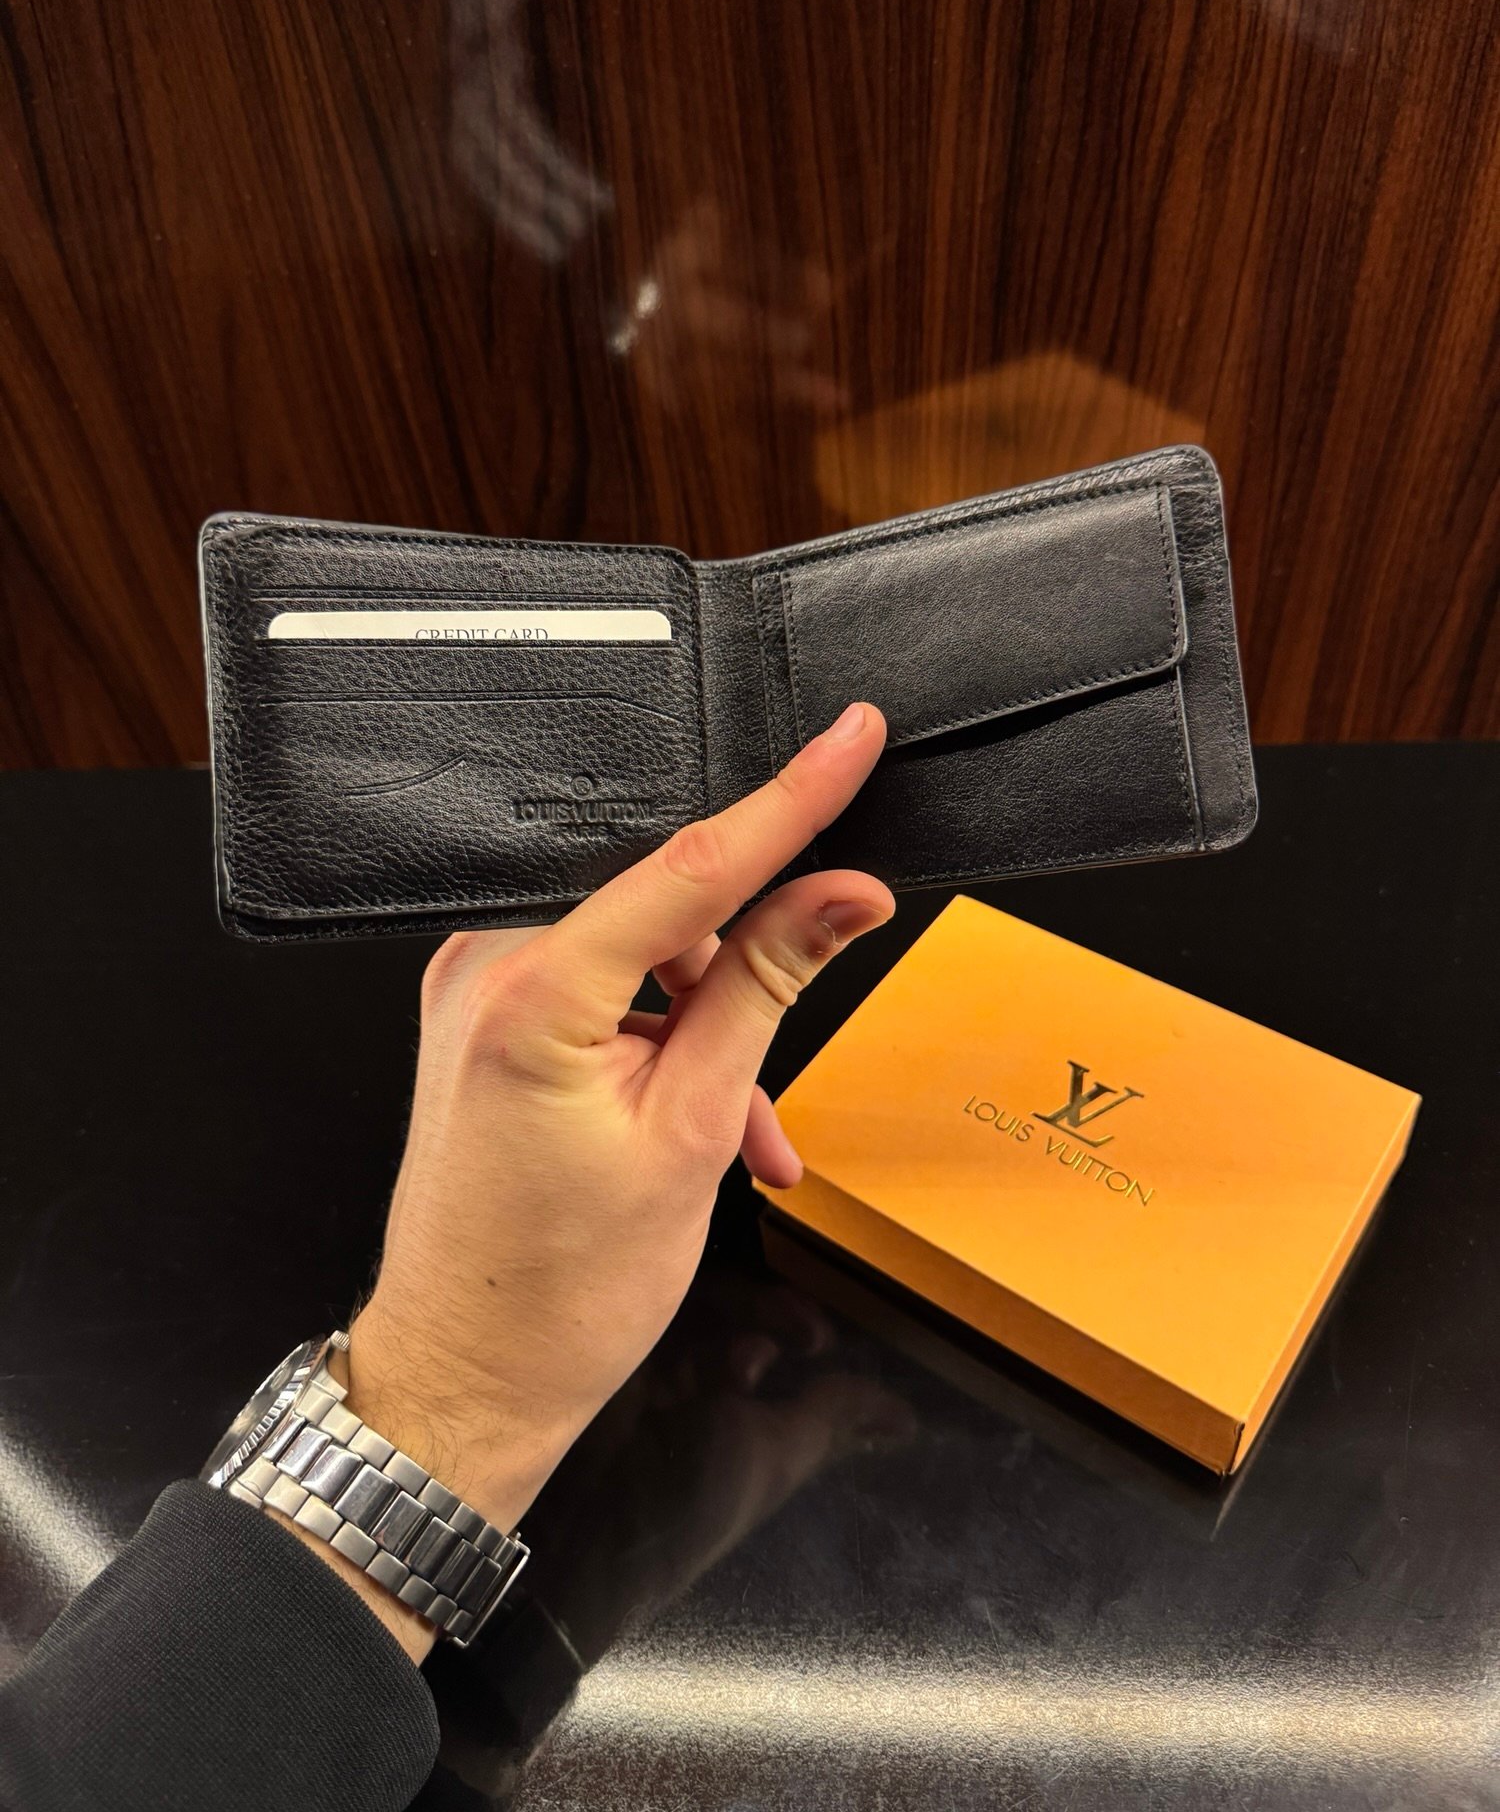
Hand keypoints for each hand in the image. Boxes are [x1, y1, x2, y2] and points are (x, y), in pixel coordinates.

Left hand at [323, 701, 891, 1647]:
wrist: (466, 1379)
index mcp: (533, 991)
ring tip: (745, 1136)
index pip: (689, 864)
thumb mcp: (697, 1133)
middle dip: (742, 975)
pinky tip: (702, 1124)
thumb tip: (843, 895)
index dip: (788, 800)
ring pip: (641, 957)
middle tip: (785, 1061)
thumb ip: (768, 988)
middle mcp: (487, 967)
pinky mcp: (483, 1018)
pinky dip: (664, 1044)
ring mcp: (476, 991)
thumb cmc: (562, 1293)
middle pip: (661, 907)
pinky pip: (602, 991)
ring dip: (710, 1032)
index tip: (850, 737)